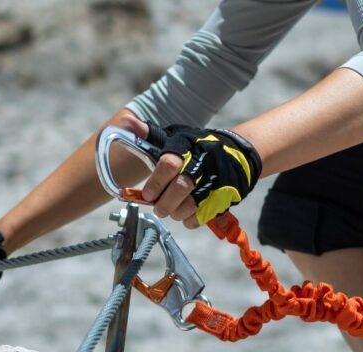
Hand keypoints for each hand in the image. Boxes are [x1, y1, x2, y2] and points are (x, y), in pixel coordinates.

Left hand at [120, 115, 260, 227]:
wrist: (236, 155)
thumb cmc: (196, 147)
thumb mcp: (174, 136)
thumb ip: (149, 133)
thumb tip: (125, 121)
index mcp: (185, 149)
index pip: (169, 164)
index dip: (156, 182)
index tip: (147, 194)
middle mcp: (199, 165)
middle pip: (180, 188)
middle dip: (164, 203)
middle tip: (158, 208)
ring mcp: (212, 183)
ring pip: (190, 205)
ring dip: (176, 212)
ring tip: (171, 209)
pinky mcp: (220, 199)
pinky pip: (200, 217)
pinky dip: (189, 220)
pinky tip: (186, 213)